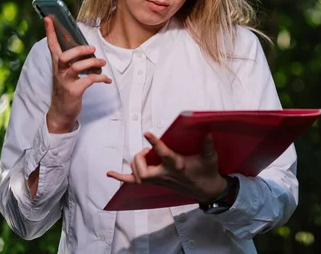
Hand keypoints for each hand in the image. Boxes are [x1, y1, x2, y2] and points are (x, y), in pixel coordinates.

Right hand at [44, 17, 111, 133]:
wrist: (61, 112)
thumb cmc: (66, 89)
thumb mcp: (66, 74)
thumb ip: (73, 61)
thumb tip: (87, 49)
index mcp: (57, 65)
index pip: (52, 46)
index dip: (50, 32)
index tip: (48, 18)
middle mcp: (59, 72)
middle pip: (64, 56)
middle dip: (79, 50)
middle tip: (92, 48)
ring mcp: (66, 82)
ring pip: (77, 67)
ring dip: (92, 63)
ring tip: (102, 62)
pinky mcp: (74, 91)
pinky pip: (88, 81)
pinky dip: (100, 78)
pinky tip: (106, 80)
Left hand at [107, 132, 226, 201]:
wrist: (206, 190)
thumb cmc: (207, 172)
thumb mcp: (210, 158)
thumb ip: (208, 145)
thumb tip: (207, 131)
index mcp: (177, 165)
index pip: (163, 154)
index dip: (154, 143)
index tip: (147, 133)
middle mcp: (166, 174)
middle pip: (143, 170)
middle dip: (140, 158)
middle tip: (148, 150)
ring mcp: (160, 180)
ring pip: (138, 177)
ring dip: (136, 164)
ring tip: (144, 155)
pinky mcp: (157, 183)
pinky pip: (135, 182)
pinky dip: (122, 178)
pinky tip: (110, 173)